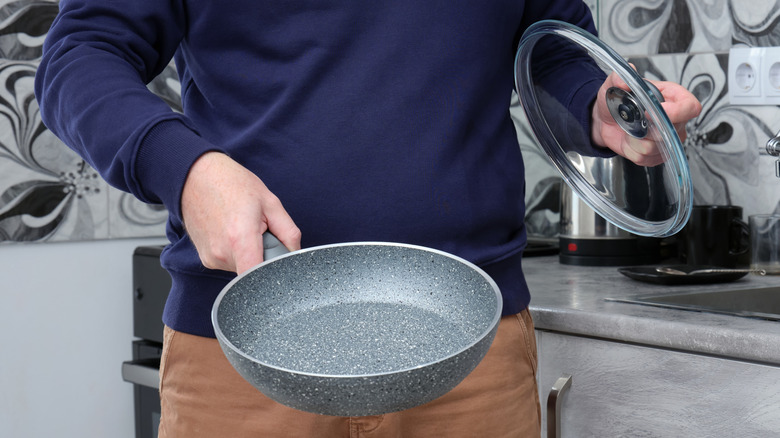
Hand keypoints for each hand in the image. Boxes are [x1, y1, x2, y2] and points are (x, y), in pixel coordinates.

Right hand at [181, 151, 301, 273]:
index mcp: (240, 239)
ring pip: (243, 267)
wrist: (197, 176)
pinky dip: (237, 252)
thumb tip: (296, 253)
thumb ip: (289, 232)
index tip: (278, 263)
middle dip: (264, 255)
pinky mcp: (206, 259)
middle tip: (260, 232)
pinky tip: (232, 232)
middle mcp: (222, 253)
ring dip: (250, 253)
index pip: (258, 277)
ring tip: (243, 228)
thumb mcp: (270, 203)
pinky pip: (230, 263)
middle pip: (254, 271)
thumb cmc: (232, 184)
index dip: (273, 274)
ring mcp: (212, 258)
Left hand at [591, 72, 701, 166]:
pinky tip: (629, 139)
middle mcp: (676, 120)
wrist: (606, 120)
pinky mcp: (658, 155)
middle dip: (647, 128)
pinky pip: (646, 158)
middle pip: (671, 132)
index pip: (690, 107)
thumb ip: (618, 79)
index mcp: (673, 97)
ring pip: (656, 147)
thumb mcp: (613, 85)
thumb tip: (624, 78)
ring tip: (629, 128)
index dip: (676, 112)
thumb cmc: (617, 101)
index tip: (652, 111)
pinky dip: (632, 151)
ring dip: (636, 139)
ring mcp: (668, 139)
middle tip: (632, 119)